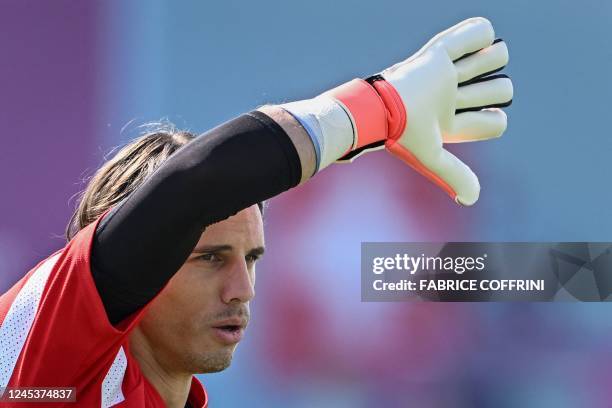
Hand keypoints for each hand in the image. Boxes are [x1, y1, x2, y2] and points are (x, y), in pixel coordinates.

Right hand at [332, 17, 512, 204]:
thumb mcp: (431, 156)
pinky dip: (481, 35)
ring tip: (468, 70)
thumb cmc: (400, 134)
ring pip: (494, 59)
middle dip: (494, 93)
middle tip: (464, 96)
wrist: (380, 107)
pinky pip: (477, 33)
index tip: (470, 121)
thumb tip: (471, 200)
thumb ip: (453, 175)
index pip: (495, 121)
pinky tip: (472, 47)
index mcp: (450, 122)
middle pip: (500, 90)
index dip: (494, 121)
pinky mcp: (439, 52)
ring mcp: (448, 73)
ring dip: (493, 62)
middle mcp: (453, 97)